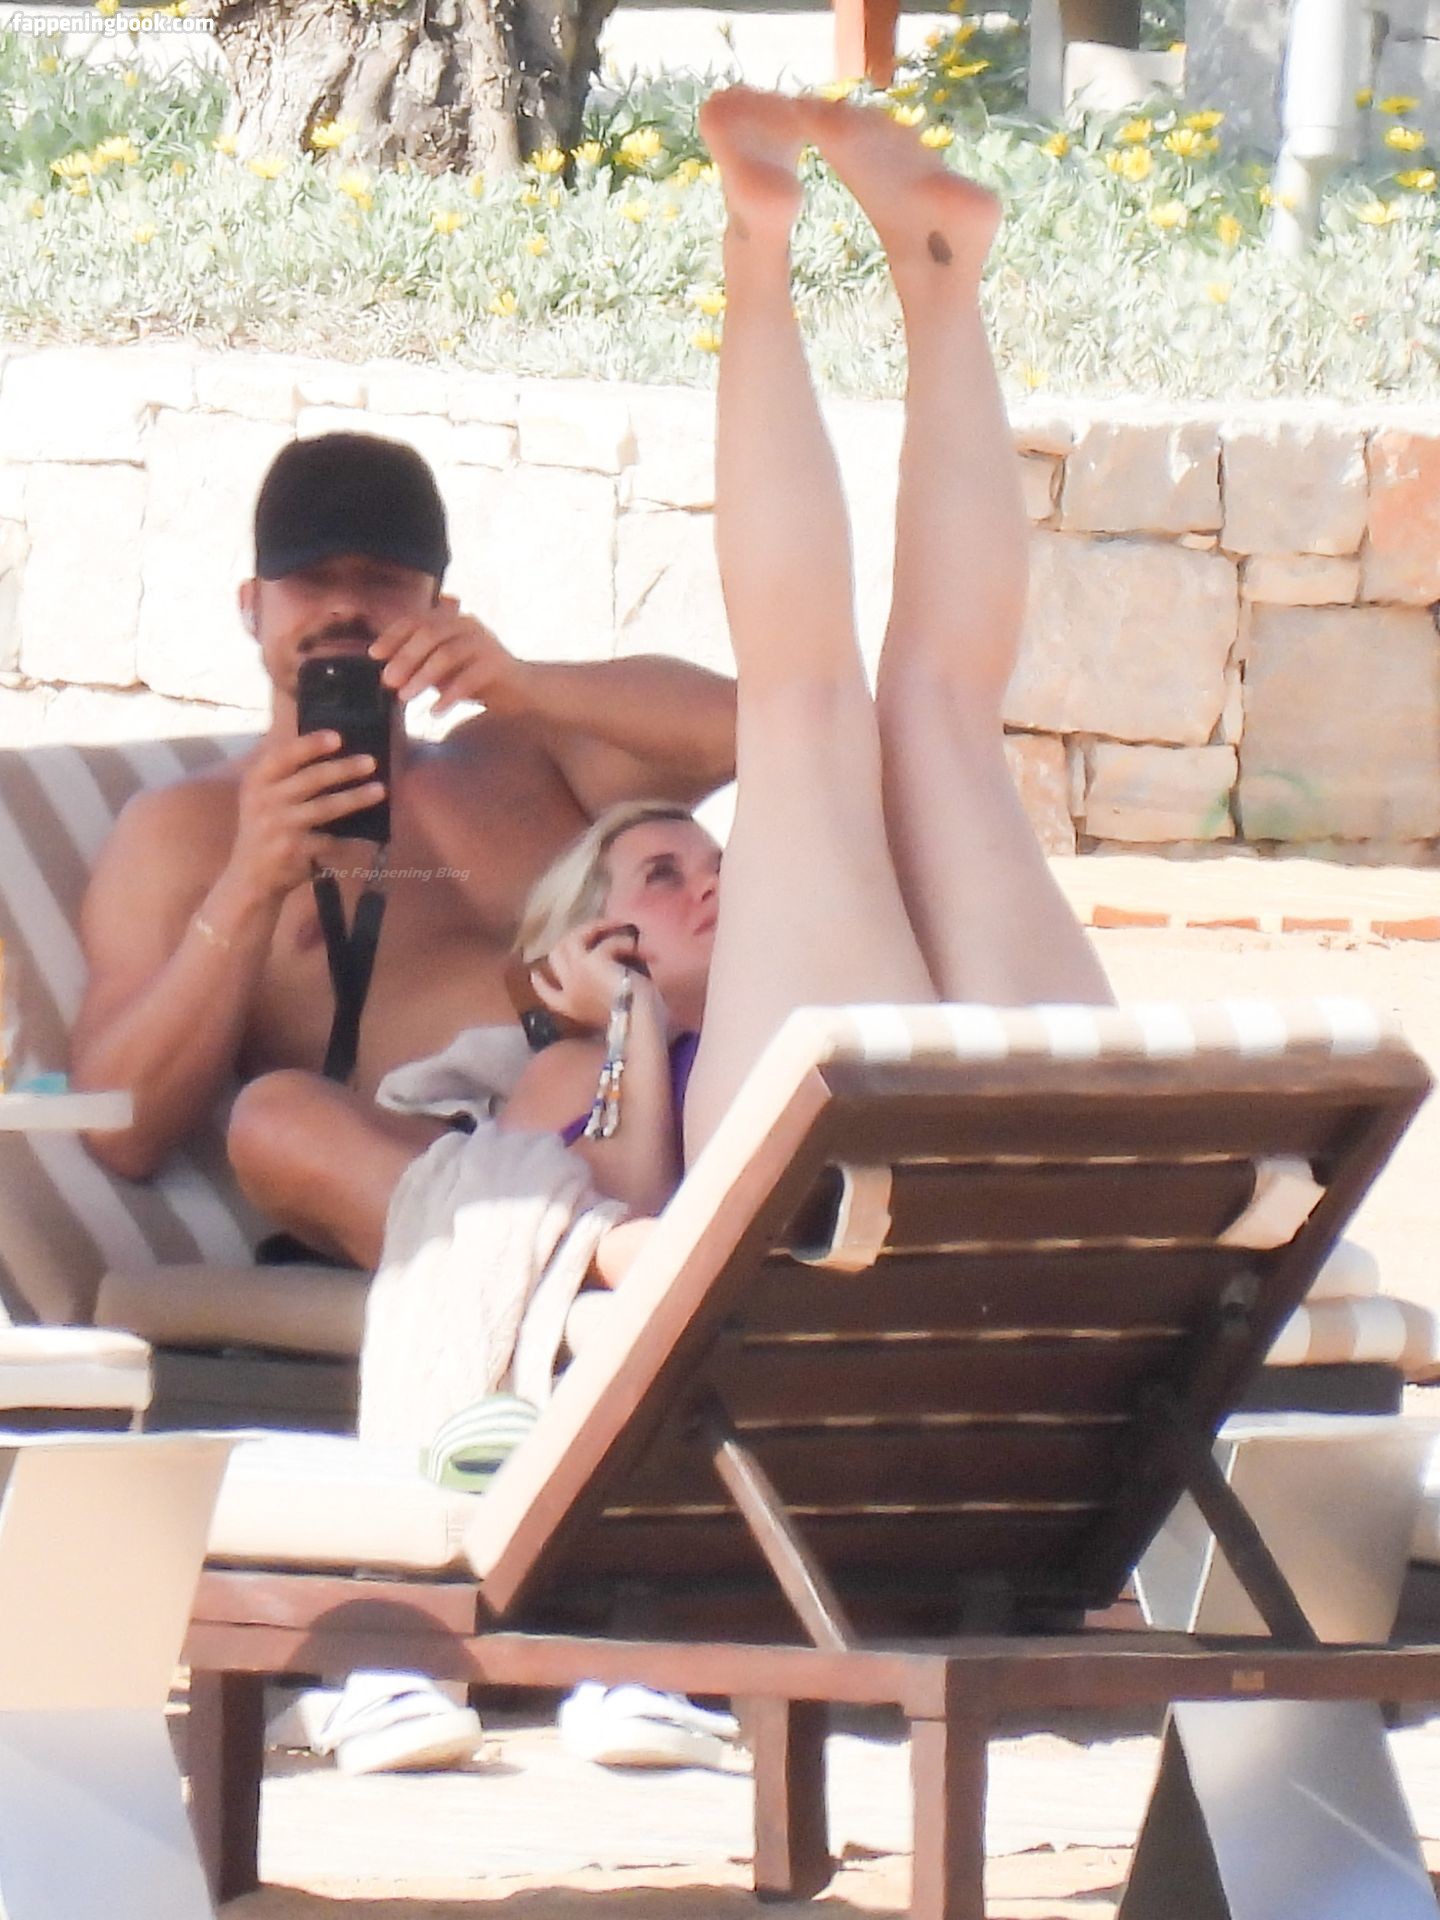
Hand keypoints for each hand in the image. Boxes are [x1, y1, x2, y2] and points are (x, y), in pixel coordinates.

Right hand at [222, 732, 383, 906]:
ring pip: (325, 808)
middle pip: (311, 779)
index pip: (283, 756)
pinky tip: (369, 835)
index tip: (337, 737)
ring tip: (380, 791)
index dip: (310, 744)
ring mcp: (279, 827)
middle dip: (344, 769)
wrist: (250, 877)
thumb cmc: (265, 828)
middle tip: (371, 762)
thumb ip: (286, 775)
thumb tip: (334, 752)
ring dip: (356, 798)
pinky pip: (330, 839)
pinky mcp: (293, 851)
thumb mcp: (262, 797)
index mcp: (257, 781)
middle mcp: (264, 801)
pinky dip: (350, 838)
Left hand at [369, 596, 516, 714]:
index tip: (374, 655)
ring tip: (405, 698)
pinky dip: (448, 696)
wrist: (524, 690)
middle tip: (387, 680)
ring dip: (421, 677)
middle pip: (429, 634)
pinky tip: (435, 712)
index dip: (393, 635)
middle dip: (404, 657)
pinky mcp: (498, 665)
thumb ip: (422, 662)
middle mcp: (468, 625)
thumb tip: (387, 672)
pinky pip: (468, 678)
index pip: (417, 619)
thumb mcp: (445, 667)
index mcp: (453, 620)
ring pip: (446, 654)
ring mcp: (485, 643)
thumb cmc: (478, 678)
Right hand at [529, 920, 645, 1034]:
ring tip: (614, 924)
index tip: (535, 974)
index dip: (539, 982)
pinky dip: (622, 942)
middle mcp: (567, 990)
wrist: (638, 1022)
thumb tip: (611, 971)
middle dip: (570, 939)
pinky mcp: (591, 962)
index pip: (545, 994)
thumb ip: (600, 995)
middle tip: (591, 930)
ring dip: (594, 928)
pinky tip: (635, 947)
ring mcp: (576, 974)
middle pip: (554, 955)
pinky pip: (605, 942)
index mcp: (570, 1008)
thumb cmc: (632, 1022)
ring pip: (571, 939)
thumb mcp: (609, 1009)